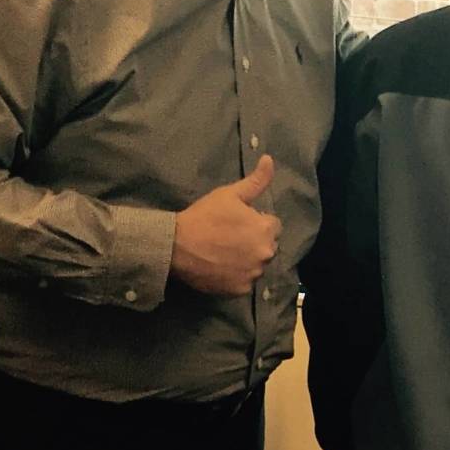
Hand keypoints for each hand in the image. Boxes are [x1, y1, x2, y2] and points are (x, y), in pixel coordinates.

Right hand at [170, 155, 281, 295]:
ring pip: (257, 265)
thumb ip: (256, 180)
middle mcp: (266, 254)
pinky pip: (245, 282)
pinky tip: (221, 267)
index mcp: (266, 229)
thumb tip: (270, 159)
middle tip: (230, 238)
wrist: (176, 245)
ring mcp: (253, 274)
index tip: (237, 222)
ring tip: (224, 253)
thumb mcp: (229, 194)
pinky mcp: (241, 290)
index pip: (273, 225)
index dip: (256, 222)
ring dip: (248, 260)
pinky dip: (237, 276)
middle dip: (255, 241)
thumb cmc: (204, 217)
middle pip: (267, 246)